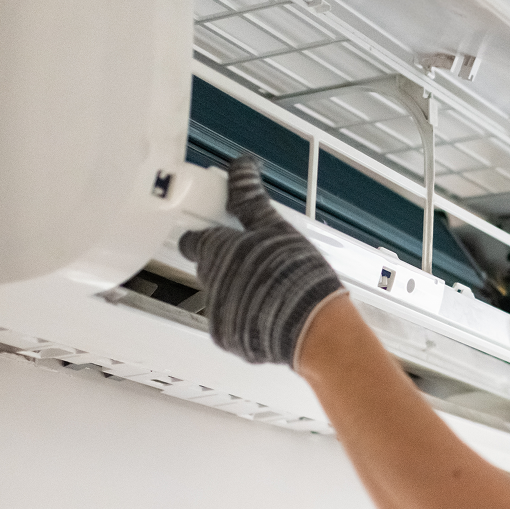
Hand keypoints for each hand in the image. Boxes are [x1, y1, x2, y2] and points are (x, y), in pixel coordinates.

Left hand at [178, 155, 343, 365]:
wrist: (315, 332)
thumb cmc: (299, 279)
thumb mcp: (278, 229)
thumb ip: (252, 200)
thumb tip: (242, 169)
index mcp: (216, 251)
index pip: (194, 238)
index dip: (208, 233)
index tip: (222, 231)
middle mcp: (210, 284)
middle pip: (211, 267)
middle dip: (231, 262)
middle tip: (260, 260)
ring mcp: (219, 314)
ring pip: (224, 295)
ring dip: (242, 290)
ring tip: (274, 288)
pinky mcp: (230, 339)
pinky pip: (233, 323)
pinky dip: (249, 317)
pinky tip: (273, 311)